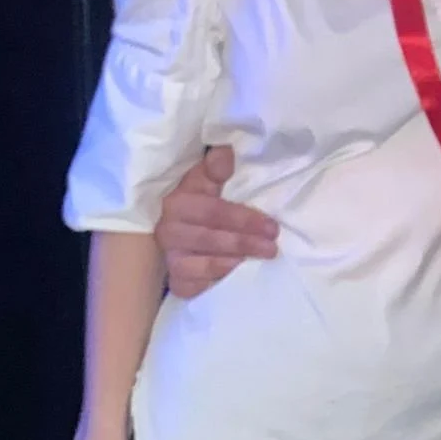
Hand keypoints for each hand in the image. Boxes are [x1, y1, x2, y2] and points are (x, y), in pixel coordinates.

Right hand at [155, 145, 277, 298]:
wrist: (183, 227)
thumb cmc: (203, 199)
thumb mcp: (208, 180)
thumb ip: (216, 168)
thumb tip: (225, 152)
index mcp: (177, 202)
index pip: (212, 212)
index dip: (243, 219)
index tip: (272, 226)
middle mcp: (168, 231)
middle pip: (209, 239)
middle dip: (244, 242)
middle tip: (272, 246)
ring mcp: (170, 257)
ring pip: (201, 264)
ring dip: (232, 262)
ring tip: (258, 259)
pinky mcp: (175, 280)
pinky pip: (192, 286)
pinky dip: (212, 283)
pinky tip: (233, 277)